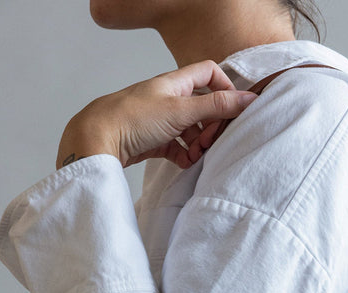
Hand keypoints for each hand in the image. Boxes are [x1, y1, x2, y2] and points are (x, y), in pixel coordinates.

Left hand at [56, 60, 256, 170]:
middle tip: (210, 141)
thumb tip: (249, 99)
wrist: (97, 139)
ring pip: (191, 129)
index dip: (226, 88)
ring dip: (199, 143)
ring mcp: (160, 119)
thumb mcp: (181, 110)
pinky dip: (185, 155)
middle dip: (213, 125)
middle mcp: (168, 98)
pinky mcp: (153, 140)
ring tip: (196, 155)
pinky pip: (177, 146)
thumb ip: (216, 106)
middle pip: (204, 106)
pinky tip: (184, 163)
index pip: (209, 73)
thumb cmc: (133, 119)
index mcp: (175, 83)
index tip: (233, 110)